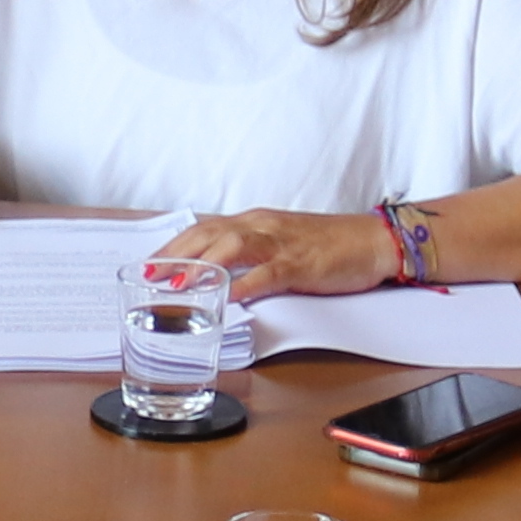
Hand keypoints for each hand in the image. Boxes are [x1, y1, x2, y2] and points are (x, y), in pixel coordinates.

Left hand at [168, 204, 390, 300]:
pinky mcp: (302, 263)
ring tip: (180, 284)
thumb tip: (217, 275)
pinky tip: (230, 297)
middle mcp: (262, 226)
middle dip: (176, 254)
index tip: (148, 263)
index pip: (205, 229)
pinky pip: (269, 273)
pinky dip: (247, 285)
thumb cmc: (328, 246)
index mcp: (255, 222)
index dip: (174, 245)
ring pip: (233, 247)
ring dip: (203, 265)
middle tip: (149, 274)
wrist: (372, 240)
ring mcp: (282, 244)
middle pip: (209, 234)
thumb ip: (249, 256)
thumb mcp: (280, 245)